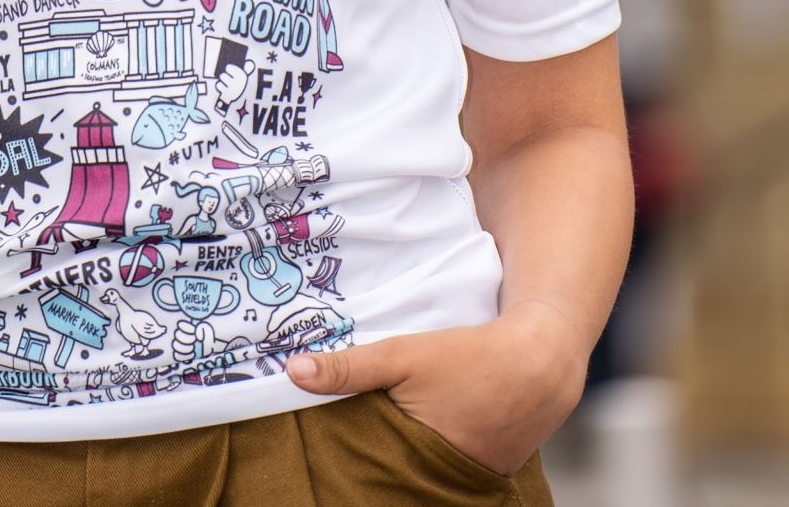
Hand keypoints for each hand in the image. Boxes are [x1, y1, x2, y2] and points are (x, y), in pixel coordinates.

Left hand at [286, 302, 587, 475]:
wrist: (540, 363)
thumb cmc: (472, 357)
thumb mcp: (404, 353)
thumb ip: (351, 366)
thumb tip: (293, 371)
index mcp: (418, 459)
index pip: (368, 475)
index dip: (345, 467)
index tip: (323, 459)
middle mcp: (442, 481)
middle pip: (391, 477)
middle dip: (370, 464)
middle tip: (342, 450)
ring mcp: (465, 480)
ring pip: (418, 473)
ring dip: (399, 460)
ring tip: (376, 442)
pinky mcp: (483, 472)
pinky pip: (443, 469)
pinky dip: (428, 456)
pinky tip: (416, 435)